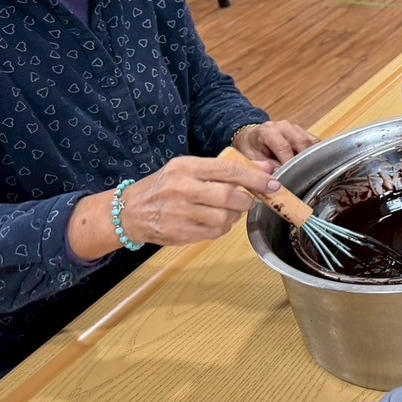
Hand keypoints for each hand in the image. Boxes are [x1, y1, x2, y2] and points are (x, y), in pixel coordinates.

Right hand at [67, 155, 282, 260]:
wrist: (128, 211)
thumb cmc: (164, 186)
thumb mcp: (189, 169)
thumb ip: (225, 168)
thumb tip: (264, 169)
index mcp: (185, 167)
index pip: (228, 171)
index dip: (255, 178)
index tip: (273, 184)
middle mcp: (181, 188)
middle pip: (229, 197)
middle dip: (246, 201)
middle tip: (248, 201)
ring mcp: (179, 213)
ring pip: (224, 218)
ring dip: (234, 217)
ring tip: (227, 212)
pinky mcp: (179, 233)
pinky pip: (213, 234)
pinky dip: (221, 229)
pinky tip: (213, 222)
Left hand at [232, 120, 316, 171]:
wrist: (251, 136)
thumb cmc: (251, 147)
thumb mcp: (252, 158)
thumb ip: (265, 165)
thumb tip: (280, 173)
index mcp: (268, 131)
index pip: (284, 147)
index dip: (290, 162)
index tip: (293, 176)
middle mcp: (283, 127)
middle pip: (301, 142)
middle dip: (305, 160)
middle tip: (305, 176)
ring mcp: (295, 128)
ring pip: (311, 142)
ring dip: (312, 157)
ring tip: (311, 172)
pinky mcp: (303, 132)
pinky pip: (314, 142)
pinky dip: (315, 153)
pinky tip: (313, 165)